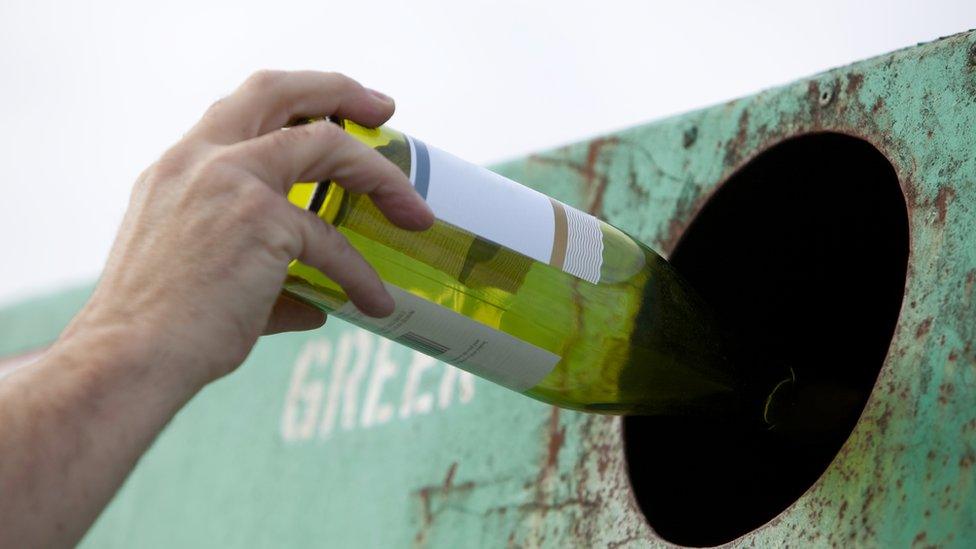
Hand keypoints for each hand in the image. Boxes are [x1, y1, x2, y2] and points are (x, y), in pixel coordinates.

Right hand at [63, 70, 433, 388]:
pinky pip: (331, 243)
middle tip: (384, 109)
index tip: (340, 109)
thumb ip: (262, 274)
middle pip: (279, 91)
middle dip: (340, 90)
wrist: (130, 360)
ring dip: (382, 179)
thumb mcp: (198, 273)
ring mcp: (229, 181)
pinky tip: (376, 305)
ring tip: (415, 214)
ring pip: (327, 147)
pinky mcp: (259, 221)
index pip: (244, 107)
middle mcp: (200, 158)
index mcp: (180, 165)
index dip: (297, 99)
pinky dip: (360, 276)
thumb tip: (315, 302)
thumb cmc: (162, 328)